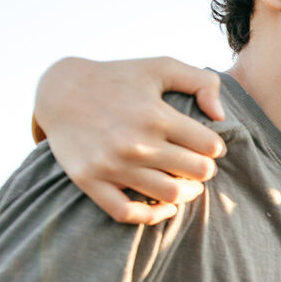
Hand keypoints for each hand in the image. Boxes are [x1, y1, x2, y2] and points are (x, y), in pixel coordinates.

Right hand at [33, 56, 224, 224]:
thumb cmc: (118, 78)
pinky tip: (165, 206)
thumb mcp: (161, 66)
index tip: (209, 145)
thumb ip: (202, 82)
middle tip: (199, 164)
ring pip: (170, 195)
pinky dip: (153, 215)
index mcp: (155, 115)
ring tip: (187, 183)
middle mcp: (136, 143)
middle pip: (195, 172)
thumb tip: (221, 117)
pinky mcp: (90, 182)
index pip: (210, 146)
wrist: (59, 90)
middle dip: (205, 170)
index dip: (215, 147)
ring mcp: (112, 166)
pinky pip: (128, 213)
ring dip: (188, 192)